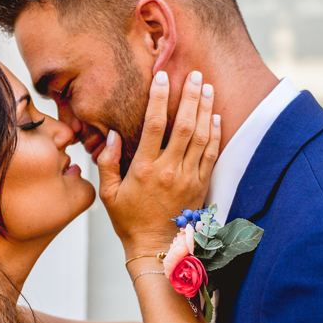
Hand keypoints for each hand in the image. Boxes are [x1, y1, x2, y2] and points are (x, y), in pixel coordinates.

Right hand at [96, 70, 220, 258]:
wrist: (156, 248)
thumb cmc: (129, 221)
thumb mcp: (108, 193)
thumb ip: (107, 162)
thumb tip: (111, 134)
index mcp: (144, 169)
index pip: (154, 124)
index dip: (159, 98)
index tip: (162, 77)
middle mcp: (169, 170)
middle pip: (184, 125)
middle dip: (191, 96)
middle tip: (195, 74)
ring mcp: (188, 178)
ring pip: (202, 136)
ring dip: (206, 109)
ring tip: (208, 87)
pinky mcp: (201, 186)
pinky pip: (211, 154)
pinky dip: (215, 133)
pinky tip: (215, 116)